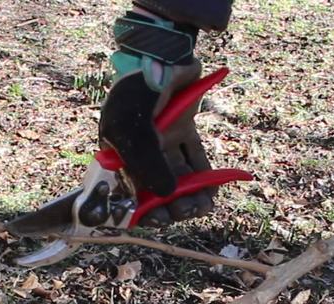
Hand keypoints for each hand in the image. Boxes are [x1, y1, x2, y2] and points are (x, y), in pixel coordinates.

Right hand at [99, 13, 215, 225]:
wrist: (162, 53)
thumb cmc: (137, 93)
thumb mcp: (134, 132)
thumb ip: (148, 166)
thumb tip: (165, 196)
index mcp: (119, 152)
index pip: (130, 190)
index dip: (145, 210)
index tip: (161, 220)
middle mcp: (141, 148)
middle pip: (157, 186)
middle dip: (172, 204)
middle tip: (187, 211)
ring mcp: (163, 138)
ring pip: (178, 175)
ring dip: (191, 194)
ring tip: (203, 205)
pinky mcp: (184, 127)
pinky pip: (195, 156)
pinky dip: (204, 174)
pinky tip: (214, 189)